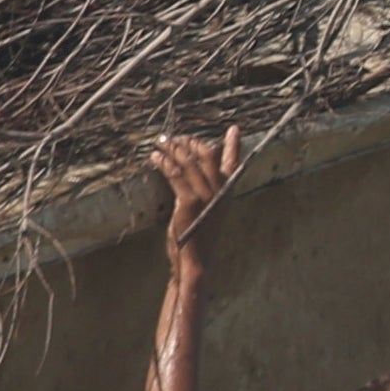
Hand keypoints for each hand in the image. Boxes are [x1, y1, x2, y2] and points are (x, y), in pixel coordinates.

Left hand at [151, 127, 242, 251]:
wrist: (196, 261)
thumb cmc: (200, 239)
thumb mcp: (210, 213)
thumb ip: (208, 193)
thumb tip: (195, 174)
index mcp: (228, 193)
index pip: (233, 163)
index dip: (233, 145)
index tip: (234, 129)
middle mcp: (220, 191)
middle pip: (207, 154)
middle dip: (189, 143)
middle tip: (174, 138)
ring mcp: (206, 196)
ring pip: (188, 161)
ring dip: (172, 148)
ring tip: (160, 142)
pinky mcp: (189, 201)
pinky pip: (175, 173)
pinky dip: (163, 162)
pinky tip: (155, 157)